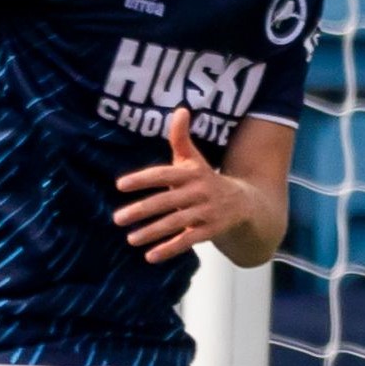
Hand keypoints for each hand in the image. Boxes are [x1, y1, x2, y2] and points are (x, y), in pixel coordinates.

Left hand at [114, 109, 275, 265]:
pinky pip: (190, 241)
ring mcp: (207, 212)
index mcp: (193, 173)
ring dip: (153, 232)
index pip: (165, 174)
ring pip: (177, 223)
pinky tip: (150, 256)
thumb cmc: (208, 179)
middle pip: (168, 201)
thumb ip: (181, 138)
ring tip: (130, 239)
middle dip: (143, 210)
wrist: (247, 203)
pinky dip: (170, 249)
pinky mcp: (212, 230)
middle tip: (117, 218)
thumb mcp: (195, 160)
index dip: (144, 179)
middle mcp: (201, 192)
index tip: (120, 185)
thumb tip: (180, 109)